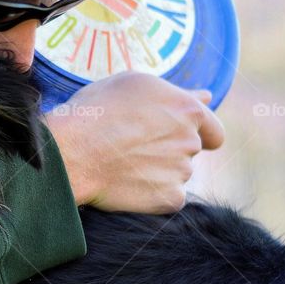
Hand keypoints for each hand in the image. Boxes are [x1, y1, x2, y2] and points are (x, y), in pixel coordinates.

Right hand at [44, 72, 224, 213]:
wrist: (70, 152)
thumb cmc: (96, 112)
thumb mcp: (132, 85)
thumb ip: (174, 93)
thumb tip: (206, 97)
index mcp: (188, 110)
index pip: (214, 130)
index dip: (198, 134)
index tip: (175, 137)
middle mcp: (191, 140)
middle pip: (191, 151)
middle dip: (170, 149)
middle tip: (133, 147)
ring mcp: (182, 171)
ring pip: (177, 173)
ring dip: (158, 170)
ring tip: (122, 162)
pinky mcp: (170, 198)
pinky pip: (167, 196)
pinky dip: (150, 193)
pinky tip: (125, 182)